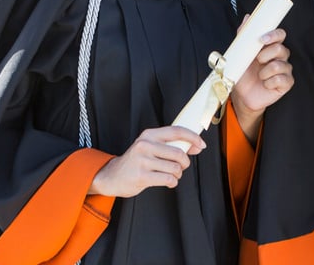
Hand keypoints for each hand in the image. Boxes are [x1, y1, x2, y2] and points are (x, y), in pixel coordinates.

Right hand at [88, 126, 204, 196]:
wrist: (112, 176)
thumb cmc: (137, 161)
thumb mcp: (151, 147)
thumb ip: (172, 145)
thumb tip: (197, 146)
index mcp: (149, 134)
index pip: (177, 131)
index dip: (193, 137)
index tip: (201, 144)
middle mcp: (145, 145)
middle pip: (178, 153)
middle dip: (185, 163)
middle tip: (182, 167)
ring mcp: (142, 160)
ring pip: (175, 168)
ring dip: (178, 174)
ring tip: (173, 175)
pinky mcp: (141, 176)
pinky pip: (168, 179)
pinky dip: (173, 182)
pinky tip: (169, 182)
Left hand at [230, 22, 293, 143]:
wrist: (242, 96)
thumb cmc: (243, 74)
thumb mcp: (240, 54)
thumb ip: (244, 35)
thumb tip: (248, 17)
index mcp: (271, 47)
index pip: (280, 35)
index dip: (274, 35)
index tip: (262, 39)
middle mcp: (280, 57)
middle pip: (281, 49)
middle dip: (266, 55)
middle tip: (257, 61)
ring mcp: (285, 70)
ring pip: (280, 65)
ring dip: (264, 72)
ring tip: (259, 76)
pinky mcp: (286, 83)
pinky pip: (282, 79)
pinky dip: (269, 82)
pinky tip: (265, 84)